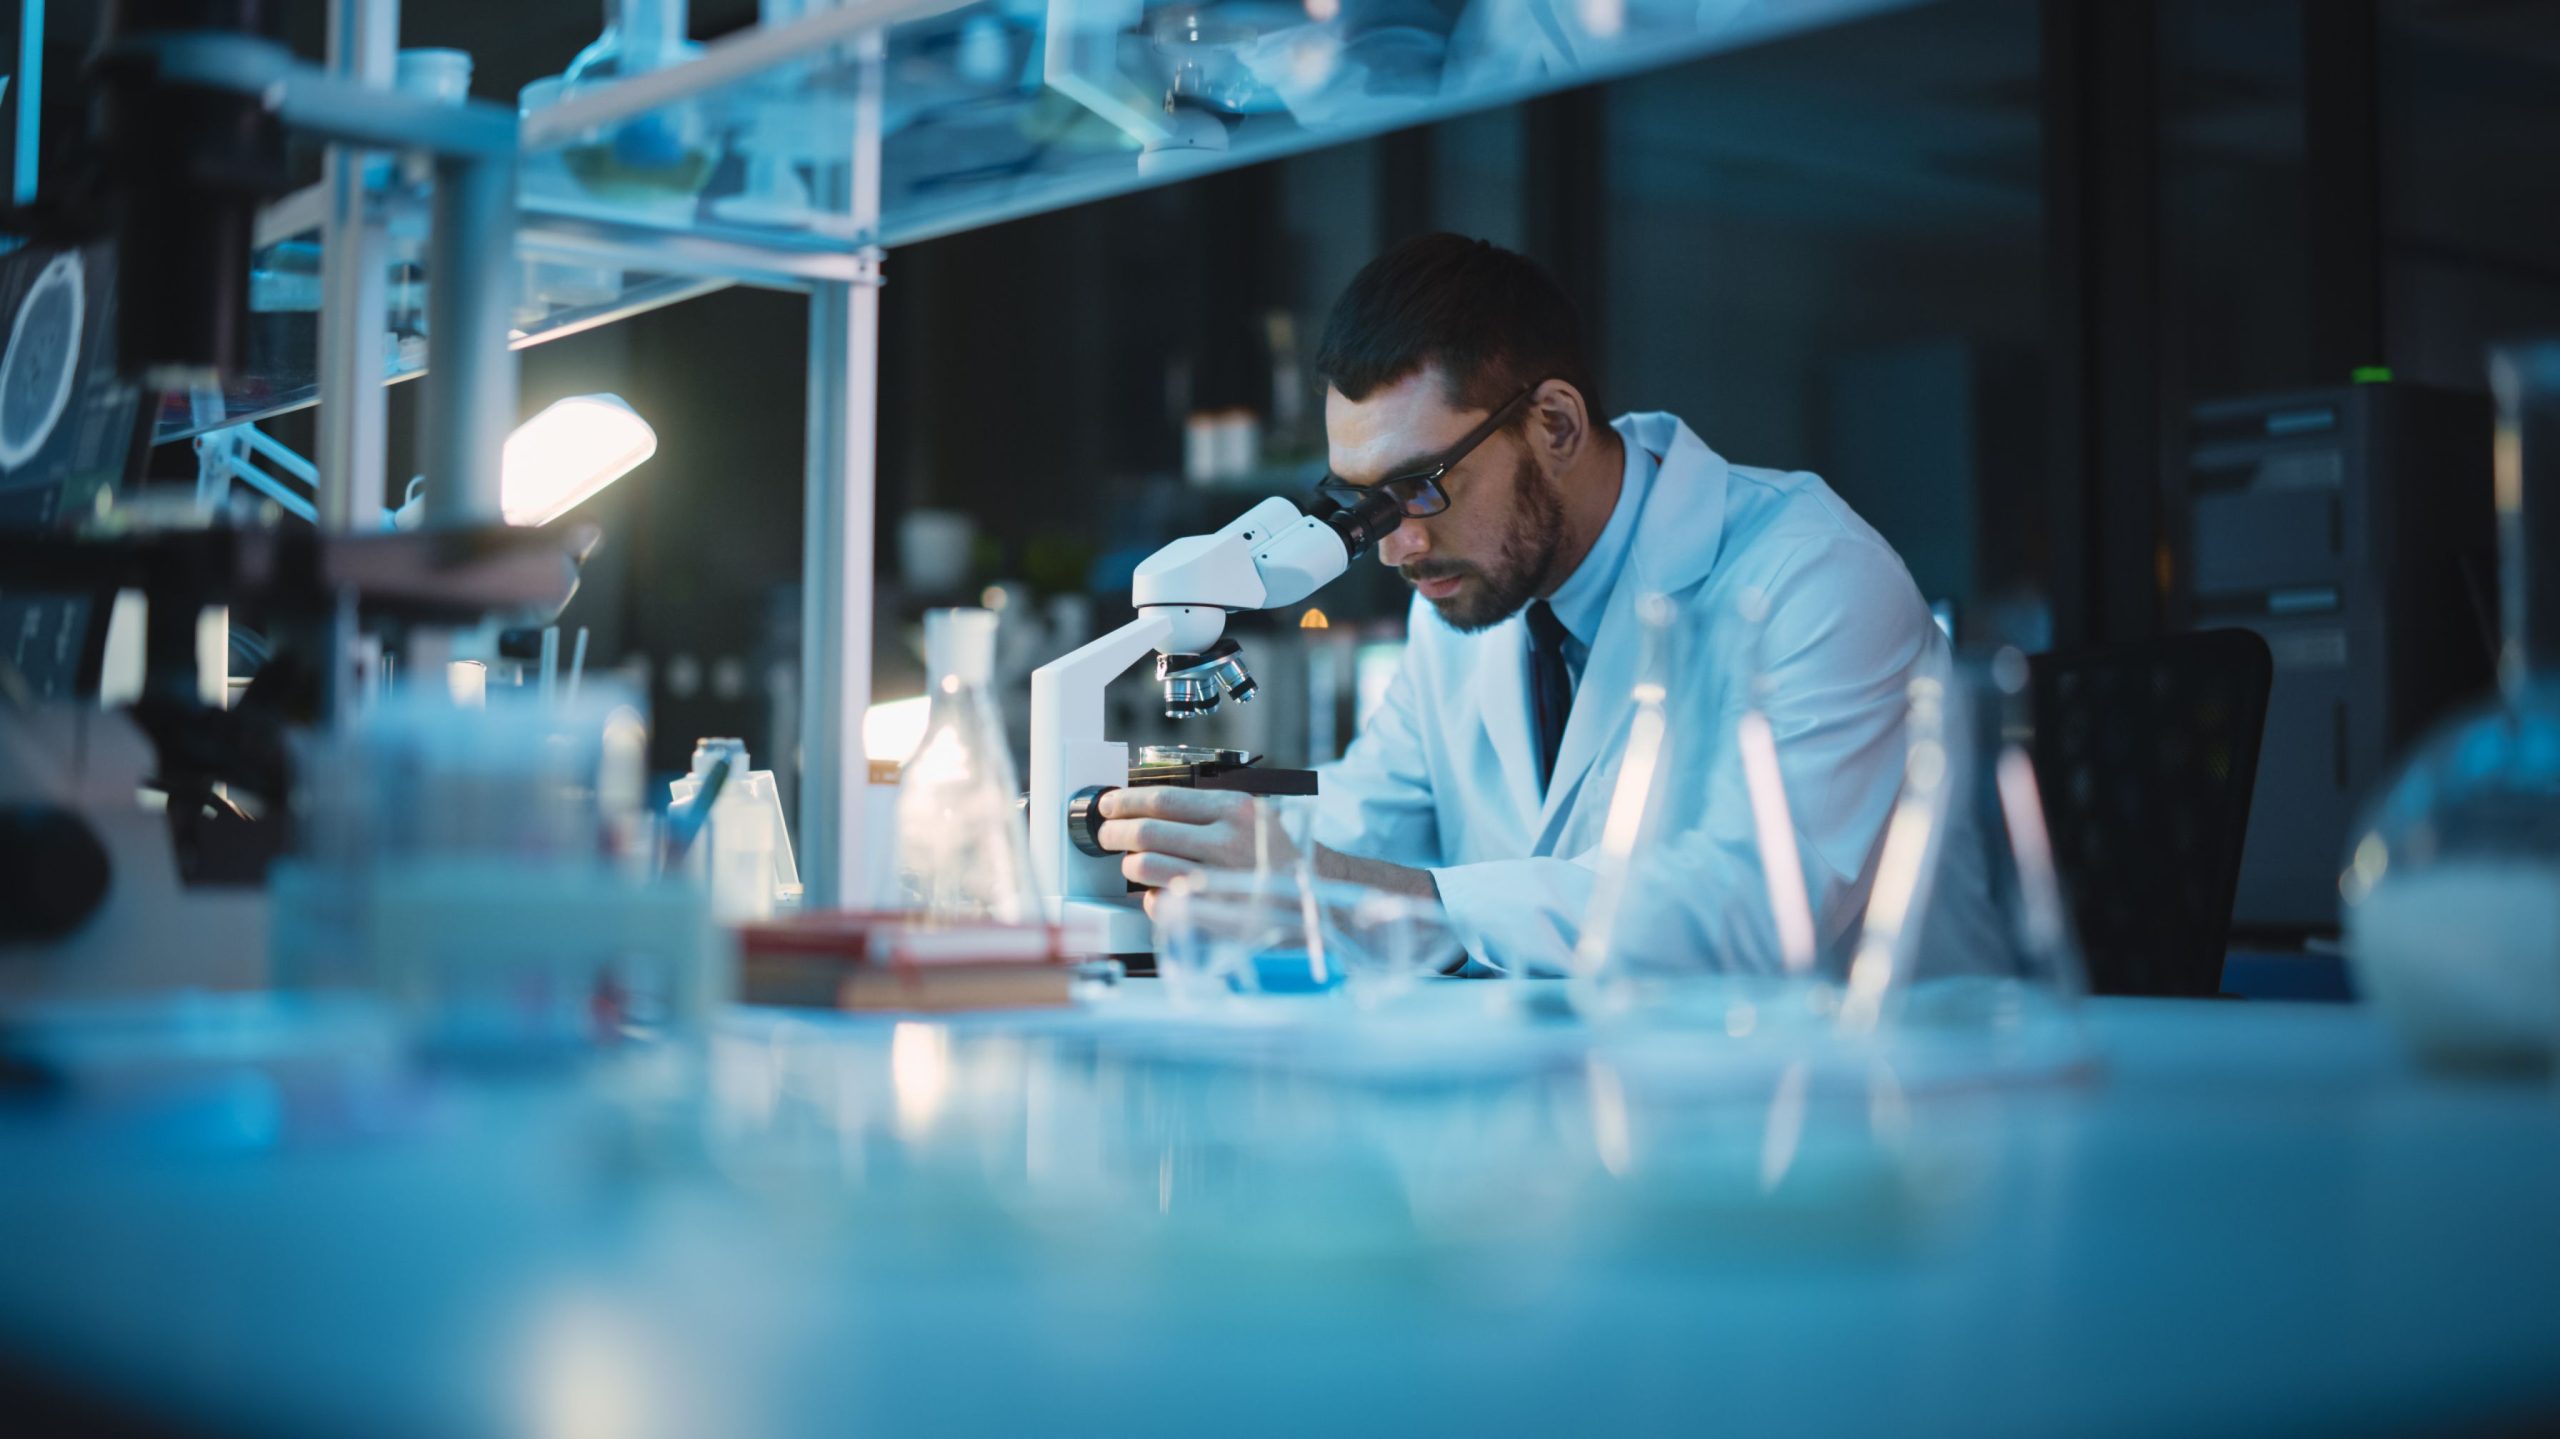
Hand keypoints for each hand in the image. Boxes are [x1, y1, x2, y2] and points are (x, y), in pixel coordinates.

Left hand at [1092, 786, 1294, 891]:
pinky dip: (1150, 898)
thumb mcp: (1253, 817)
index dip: (1125, 801)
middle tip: (1107, 834)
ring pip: (1145, 867)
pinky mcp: (1211, 915)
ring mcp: (1217, 881)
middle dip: (1115, 832)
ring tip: (1130, 864)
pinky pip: (1159, 902)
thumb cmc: (1276, 858)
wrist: (1312, 900)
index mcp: (1235, 810)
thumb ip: (1208, 810)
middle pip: (1146, 831)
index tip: (1109, 805)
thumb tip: (1148, 807)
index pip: (1162, 799)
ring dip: (1128, 865)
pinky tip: (1157, 893)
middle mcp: (1226, 842)